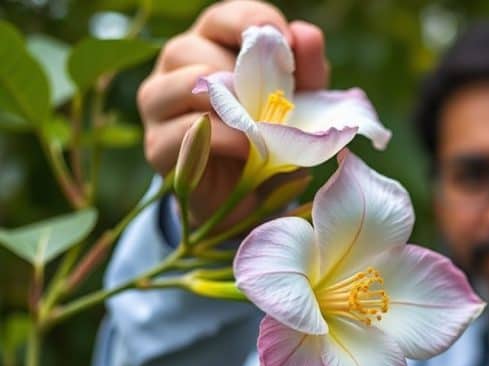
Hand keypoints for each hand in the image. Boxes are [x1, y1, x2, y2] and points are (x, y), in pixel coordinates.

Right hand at [137, 1, 328, 230]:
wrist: (250, 200)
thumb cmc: (272, 141)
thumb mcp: (300, 106)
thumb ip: (306, 70)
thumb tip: (305, 33)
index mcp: (210, 45)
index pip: (222, 18)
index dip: (251, 23)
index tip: (283, 41)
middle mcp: (176, 67)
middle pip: (193, 48)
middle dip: (240, 73)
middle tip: (274, 97)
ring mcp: (159, 104)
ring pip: (185, 84)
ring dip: (232, 105)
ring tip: (261, 126)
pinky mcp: (157, 144)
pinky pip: (186, 130)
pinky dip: (225, 138)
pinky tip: (249, 149)